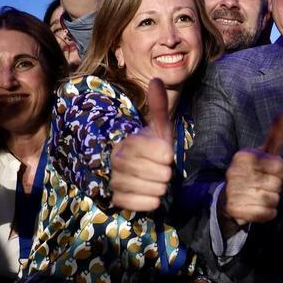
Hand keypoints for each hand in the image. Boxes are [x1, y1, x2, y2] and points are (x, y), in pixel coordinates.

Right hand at [111, 78, 174, 211]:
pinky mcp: (116, 199)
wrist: (144, 173)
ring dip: (159, 187)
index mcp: (127, 141)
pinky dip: (149, 202)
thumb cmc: (154, 149)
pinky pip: (135, 203)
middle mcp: (116, 159)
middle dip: (164, 173)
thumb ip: (158, 107)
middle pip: (148, 170)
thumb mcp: (160, 129)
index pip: (148, 148)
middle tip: (166, 172)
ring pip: (144, 187)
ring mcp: (114, 180)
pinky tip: (154, 196)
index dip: (163, 153)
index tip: (169, 156)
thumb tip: (157, 79)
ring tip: (160, 183)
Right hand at [221, 112, 282, 226]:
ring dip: (271, 201)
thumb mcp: (263, 153)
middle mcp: (236, 172)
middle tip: (264, 186)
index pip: (279, 167)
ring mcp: (234, 191)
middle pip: (277, 185)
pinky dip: (267, 213)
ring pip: (272, 200)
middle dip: (276, 188)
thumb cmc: (252, 173)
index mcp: (244, 156)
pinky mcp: (236, 209)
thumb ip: (275, 135)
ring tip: (259, 196)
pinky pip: (266, 214)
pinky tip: (258, 207)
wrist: (228, 198)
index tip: (282, 176)